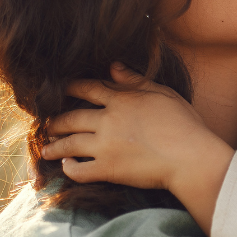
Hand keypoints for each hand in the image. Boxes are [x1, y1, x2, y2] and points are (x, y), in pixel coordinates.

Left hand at [40, 64, 233, 231]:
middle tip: (47, 124)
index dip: (71, 87)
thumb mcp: (163, 94)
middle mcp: (108, 121)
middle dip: (55, 121)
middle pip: (72, 117)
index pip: (88, 89)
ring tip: (46, 148)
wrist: (190, 157)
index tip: (60, 89)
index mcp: (122, 100)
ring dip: (54, 146)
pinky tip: (66, 166)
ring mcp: (105, 146)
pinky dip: (69, 168)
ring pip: (70, 144)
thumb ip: (136, 81)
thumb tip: (113, 67)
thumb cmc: (184, 124)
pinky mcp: (108, 169)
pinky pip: (80, 170)